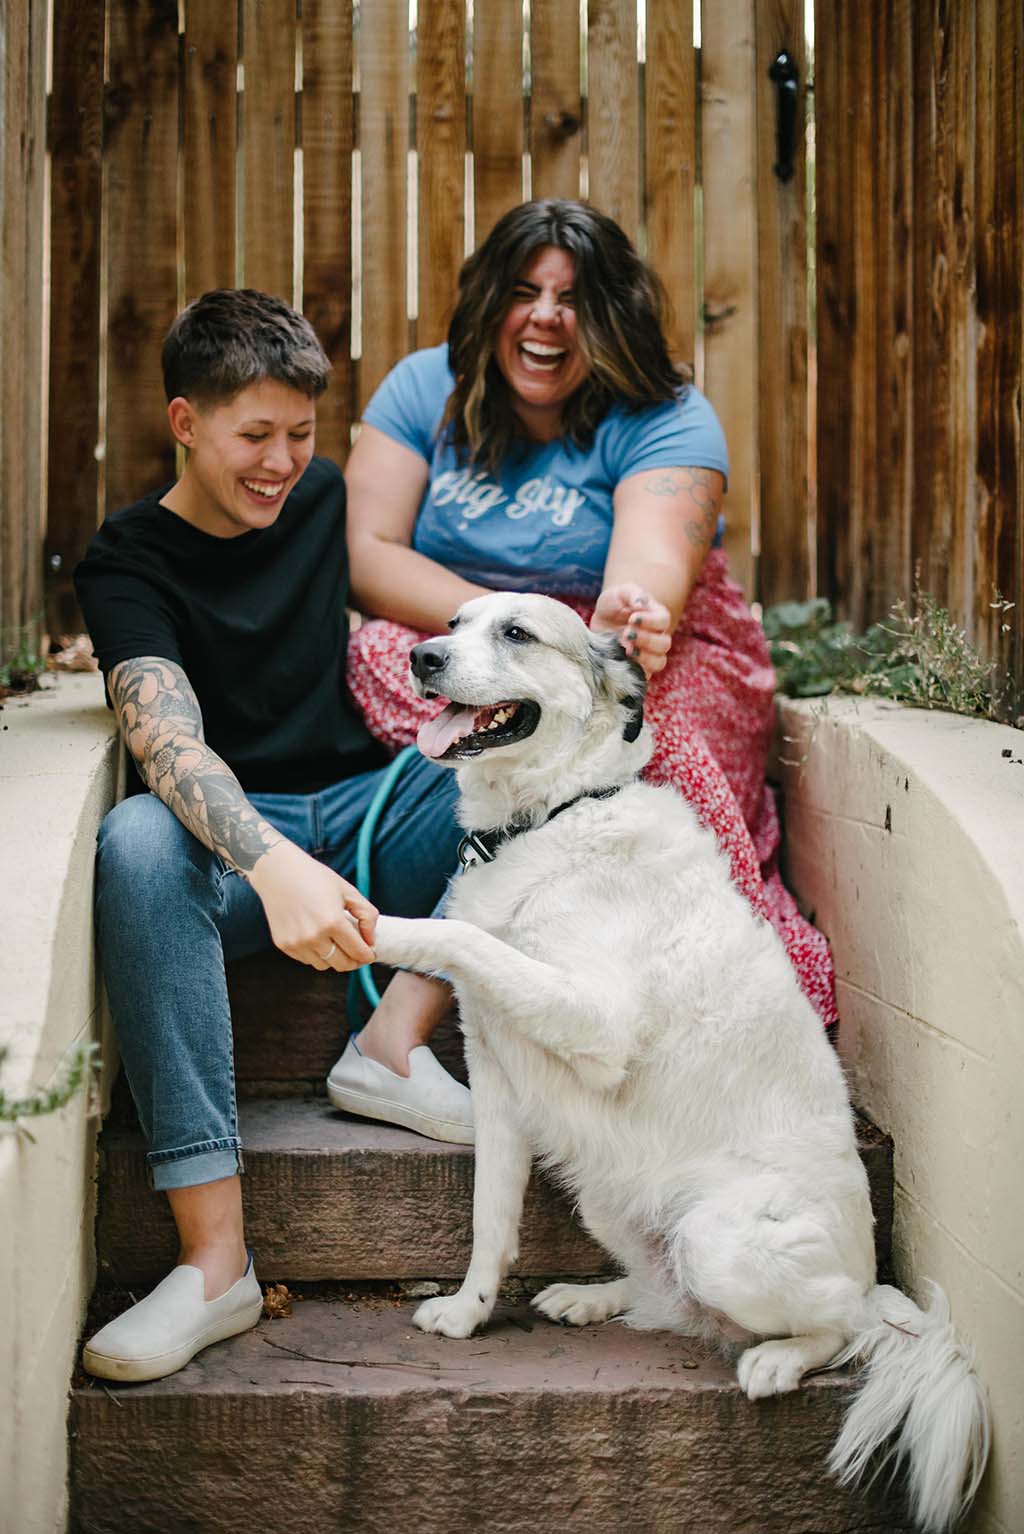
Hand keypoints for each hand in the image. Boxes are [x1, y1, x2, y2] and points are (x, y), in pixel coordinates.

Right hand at [247, 840, 377, 970]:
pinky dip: (316, 954)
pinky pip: (307, 960)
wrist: (277, 872)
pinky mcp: (284, 945)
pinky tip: (317, 937)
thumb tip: (371, 941)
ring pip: (324, 965)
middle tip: (358, 952)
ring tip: (335, 941)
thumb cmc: (315, 878)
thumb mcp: (348, 891)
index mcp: (333, 922)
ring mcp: (297, 943)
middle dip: (354, 961)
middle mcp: (314, 937)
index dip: (368, 955)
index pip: (358, 952)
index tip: (370, 953)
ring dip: (334, 958)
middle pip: (343, 965)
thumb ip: (367, 915)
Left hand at [590, 583, 671, 676]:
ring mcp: (648, 655)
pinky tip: (623, 660)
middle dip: (646, 639)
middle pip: (664, 643)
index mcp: (656, 616)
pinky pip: (645, 675)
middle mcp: (656, 637)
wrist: (598, 623)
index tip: (632, 618)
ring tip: (626, 649)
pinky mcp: (638, 668)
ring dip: (645, 657)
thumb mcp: (619, 593)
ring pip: (659, 662)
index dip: (651, 621)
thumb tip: (640, 604)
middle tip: (626, 633)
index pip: (663, 620)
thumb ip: (632, 594)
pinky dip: (637, 670)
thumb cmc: (612, 604)